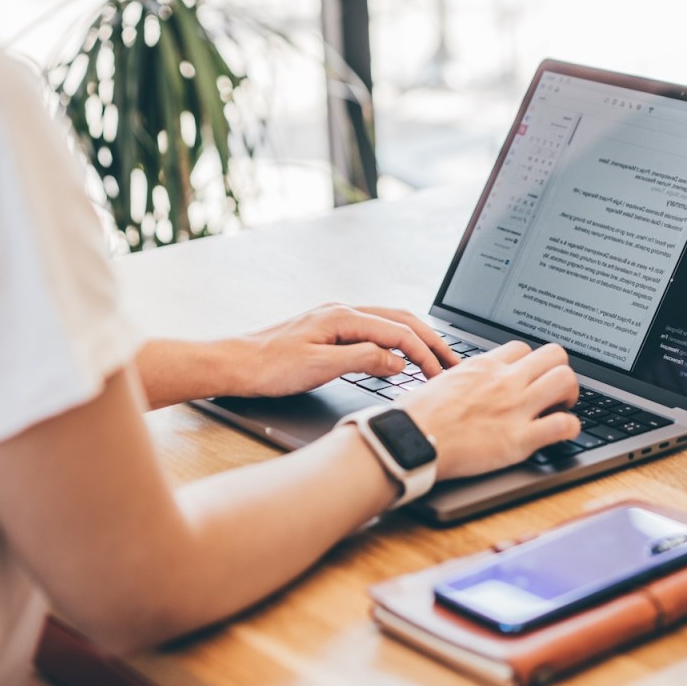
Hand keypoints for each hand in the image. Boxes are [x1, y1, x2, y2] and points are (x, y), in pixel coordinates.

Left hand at [220, 303, 461, 397]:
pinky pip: (374, 331)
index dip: (425, 353)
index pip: (398, 332)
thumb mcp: (319, 367)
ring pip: (389, 323)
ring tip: (435, 358)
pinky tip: (400, 356)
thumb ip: (363, 360)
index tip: (442, 374)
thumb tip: (398, 361)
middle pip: (400, 320)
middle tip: (453, 361)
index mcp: (342, 316)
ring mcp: (335, 319)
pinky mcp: (329, 330)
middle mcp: (342, 311)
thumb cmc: (268, 367)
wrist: (233, 364)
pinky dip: (396, 342)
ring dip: (415, 339)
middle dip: (430, 340)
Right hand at [395, 341, 580, 478]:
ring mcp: (514, 408)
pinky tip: (564, 433)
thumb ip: (463, 378)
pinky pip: (564, 425)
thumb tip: (465, 383)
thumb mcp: (440, 381)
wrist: (408, 440)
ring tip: (561, 408)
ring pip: (566, 380)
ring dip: (570, 395)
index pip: (522, 348)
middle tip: (553, 391)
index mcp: (483, 367)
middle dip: (560, 371)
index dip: (531, 363)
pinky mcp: (519, 439)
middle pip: (554, 354)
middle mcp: (504, 381)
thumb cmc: (415, 416)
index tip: (529, 378)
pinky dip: (571, 428)